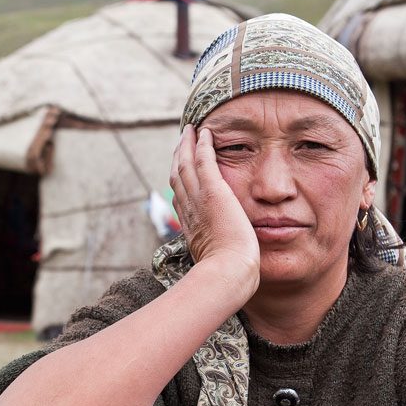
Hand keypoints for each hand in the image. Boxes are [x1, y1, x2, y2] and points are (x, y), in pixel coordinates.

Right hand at [170, 124, 258, 299]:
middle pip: (177, 176)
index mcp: (190, 226)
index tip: (182, 169)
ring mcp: (198, 199)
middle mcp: (188, 209)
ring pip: (186, 164)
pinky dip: (203, 145)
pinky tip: (207, 132)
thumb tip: (225, 260)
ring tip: (191, 131)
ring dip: (187, 146)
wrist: (227, 271)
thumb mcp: (217, 262)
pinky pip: (205, 160)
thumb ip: (219, 253)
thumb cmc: (227, 273)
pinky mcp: (213, 191)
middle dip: (179, 157)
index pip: (181, 196)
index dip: (180, 180)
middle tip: (183, 142)